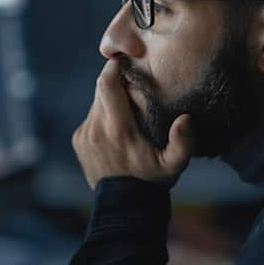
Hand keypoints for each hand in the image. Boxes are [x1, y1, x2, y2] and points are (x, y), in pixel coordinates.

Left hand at [72, 60, 195, 189]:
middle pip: (101, 89)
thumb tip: (185, 119)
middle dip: (115, 82)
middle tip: (133, 83)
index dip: (113, 66)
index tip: (125, 58)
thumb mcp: (174, 165)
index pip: (107, 84)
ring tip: (128, 109)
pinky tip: (117, 129)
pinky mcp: (78, 140)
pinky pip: (91, 117)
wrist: (124, 205)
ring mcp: (84, 135)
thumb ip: (183, 143)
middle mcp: (96, 128)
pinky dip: (103, 116)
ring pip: (96, 103)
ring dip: (110, 100)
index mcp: (118, 129)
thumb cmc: (152, 181)